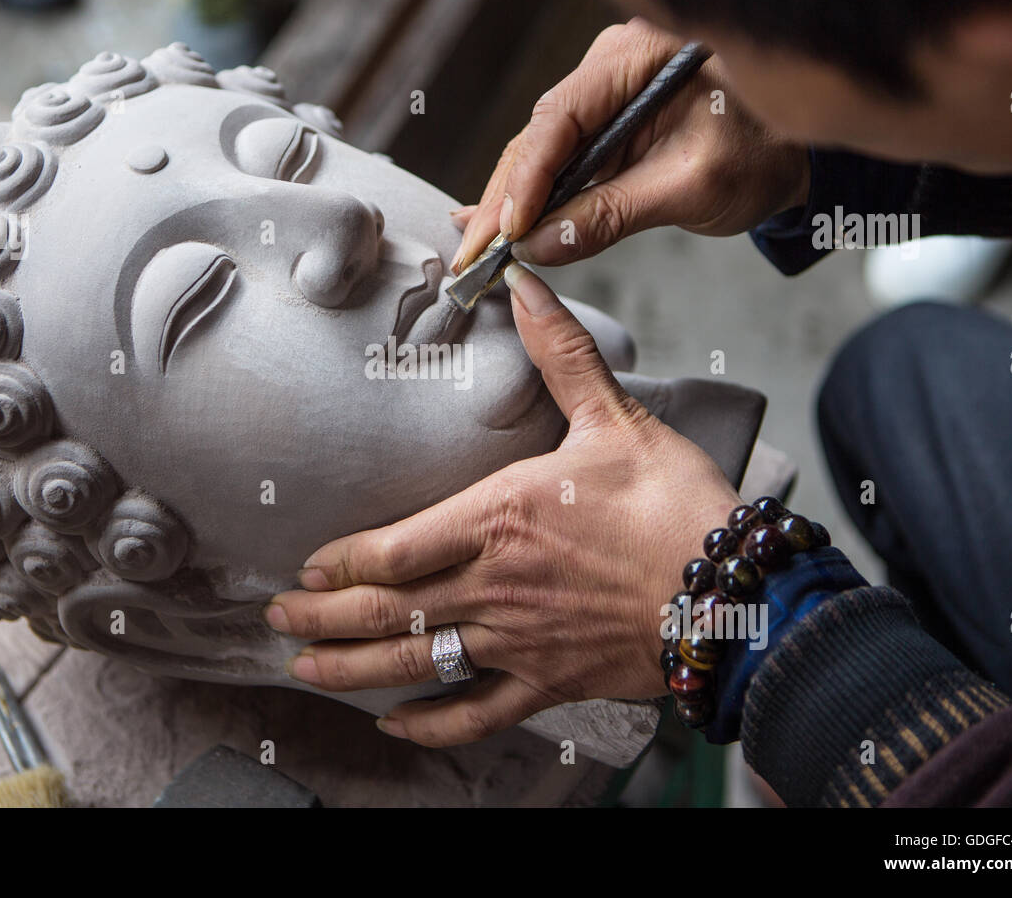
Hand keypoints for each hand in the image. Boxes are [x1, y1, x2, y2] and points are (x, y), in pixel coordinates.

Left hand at [264, 264, 741, 747]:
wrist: (735, 592)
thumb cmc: (674, 505)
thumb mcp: (614, 418)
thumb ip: (561, 356)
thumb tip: (527, 285)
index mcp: (499, 516)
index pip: (395, 548)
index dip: (342, 562)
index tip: (307, 568)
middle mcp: (494, 584)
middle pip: (387, 610)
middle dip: (322, 619)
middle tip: (277, 620)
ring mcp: (517, 640)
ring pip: (416, 662)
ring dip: (352, 669)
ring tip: (304, 671)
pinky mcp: (548, 682)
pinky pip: (476, 712)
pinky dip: (431, 723)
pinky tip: (397, 726)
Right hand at [451, 18, 809, 272]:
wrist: (795, 158)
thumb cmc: (762, 155)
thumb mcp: (690, 189)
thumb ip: (611, 214)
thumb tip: (539, 245)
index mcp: (637, 58)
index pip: (560, 118)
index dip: (527, 179)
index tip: (510, 229)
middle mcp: (610, 68)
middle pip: (538, 138)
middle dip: (504, 200)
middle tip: (475, 252)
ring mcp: (604, 97)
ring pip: (540, 155)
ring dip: (510, 205)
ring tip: (478, 250)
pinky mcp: (605, 129)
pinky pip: (558, 165)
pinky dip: (531, 201)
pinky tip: (494, 226)